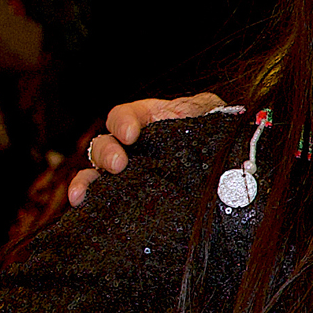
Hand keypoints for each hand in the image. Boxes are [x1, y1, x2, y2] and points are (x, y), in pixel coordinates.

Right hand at [67, 93, 229, 205]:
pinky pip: (102, 199)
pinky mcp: (130, 197)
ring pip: (95, 174)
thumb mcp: (211, 114)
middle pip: (104, 145)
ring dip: (85, 181)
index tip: (131, 134)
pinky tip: (81, 205)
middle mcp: (132, 147)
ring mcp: (129, 173)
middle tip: (119, 165)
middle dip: (106, 153)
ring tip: (82, 194)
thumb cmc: (216, 138)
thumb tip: (196, 110)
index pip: (123, 116)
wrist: (231, 174)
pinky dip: (87, 201)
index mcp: (148, 121)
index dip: (122, 122)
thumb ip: (201, 107)